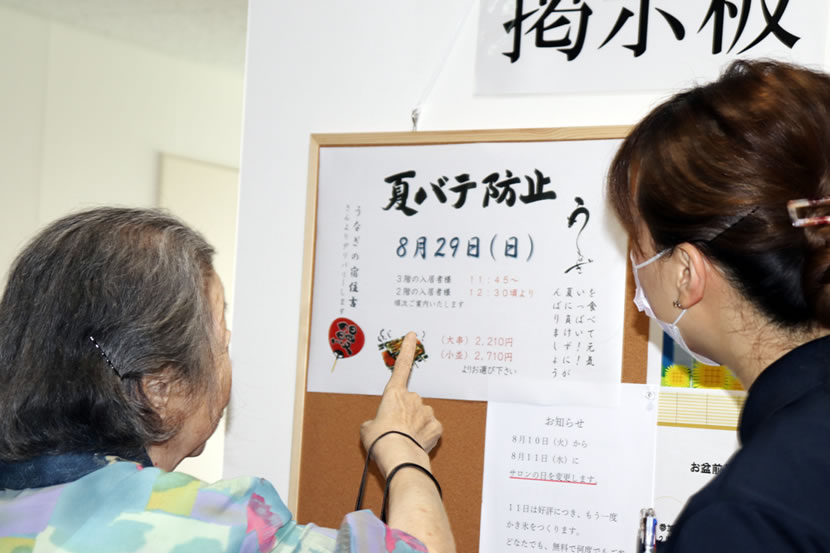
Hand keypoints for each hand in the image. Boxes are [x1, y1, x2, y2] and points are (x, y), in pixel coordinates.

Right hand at [360, 332, 441, 475]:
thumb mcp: (367, 429)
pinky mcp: (436, 426)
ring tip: (404, 439)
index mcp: (393, 393)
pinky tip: (416, 443)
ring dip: (415, 425)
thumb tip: (377, 426)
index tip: (413, 336)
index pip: (401, 366)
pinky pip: (431, 429)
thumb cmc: (380, 440)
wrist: (398, 456)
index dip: (407, 350)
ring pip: (421, 415)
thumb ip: (374, 422)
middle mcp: (412, 398)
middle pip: (410, 402)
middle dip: (405, 413)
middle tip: (395, 429)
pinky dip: (425, 436)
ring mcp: (426, 411)